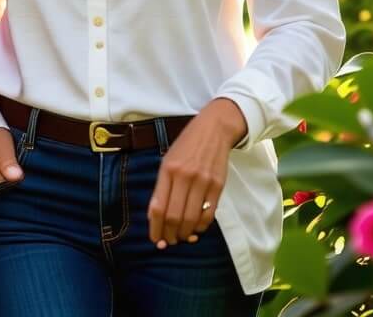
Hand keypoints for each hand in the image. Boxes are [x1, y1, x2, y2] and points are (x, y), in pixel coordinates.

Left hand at [147, 99, 246, 248]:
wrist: (213, 129)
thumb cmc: (186, 146)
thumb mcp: (168, 160)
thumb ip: (162, 187)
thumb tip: (156, 216)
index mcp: (168, 169)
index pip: (158, 207)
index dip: (155, 228)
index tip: (154, 239)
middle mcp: (184, 176)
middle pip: (174, 216)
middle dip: (169, 235)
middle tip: (167, 242)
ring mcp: (202, 181)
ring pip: (191, 219)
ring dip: (184, 234)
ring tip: (180, 238)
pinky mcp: (218, 186)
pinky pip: (209, 214)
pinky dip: (201, 227)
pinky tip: (196, 229)